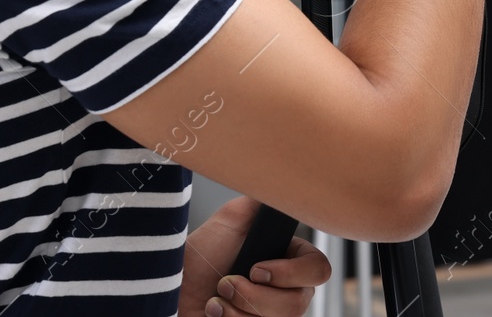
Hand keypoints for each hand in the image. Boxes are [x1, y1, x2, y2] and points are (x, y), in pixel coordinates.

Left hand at [180, 196, 331, 316]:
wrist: (173, 288)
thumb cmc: (201, 254)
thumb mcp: (233, 218)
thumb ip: (264, 200)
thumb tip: (285, 187)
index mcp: (290, 260)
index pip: (318, 270)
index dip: (291, 273)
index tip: (256, 269)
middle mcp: (286, 290)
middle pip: (298, 304)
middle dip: (254, 295)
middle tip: (225, 282)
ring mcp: (271, 314)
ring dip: (239, 309)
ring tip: (216, 299)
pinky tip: (215, 313)